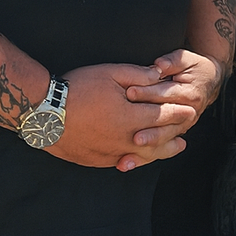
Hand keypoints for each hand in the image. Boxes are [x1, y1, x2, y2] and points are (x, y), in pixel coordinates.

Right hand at [45, 63, 197, 172]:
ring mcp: (111, 152)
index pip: (162, 115)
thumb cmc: (76, 89)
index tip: (192, 110)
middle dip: (176, 132)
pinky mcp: (98, 160)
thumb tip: (158, 75)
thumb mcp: (108, 74)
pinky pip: (125, 161)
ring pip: (145, 155)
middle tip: (189, 128)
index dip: (178, 112)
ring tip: (177, 147)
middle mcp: (124, 139)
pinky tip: (144, 155)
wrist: (44, 114)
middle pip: (158, 139)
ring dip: (163, 150)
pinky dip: (140, 159)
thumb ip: (137, 75)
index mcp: (130, 117)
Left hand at [123, 49, 225, 148]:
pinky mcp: (174, 134)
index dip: (148, 93)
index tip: (130, 92)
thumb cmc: (195, 68)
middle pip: (165, 123)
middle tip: (132, 134)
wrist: (210, 80)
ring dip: (145, 150)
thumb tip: (159, 65)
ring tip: (128, 155)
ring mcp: (182, 126)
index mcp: (190, 94)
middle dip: (148, 129)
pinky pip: (160, 148)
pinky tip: (128, 162)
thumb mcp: (185, 58)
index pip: (166, 95)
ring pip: (163, 140)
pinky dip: (143, 158)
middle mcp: (188, 113)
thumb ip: (171, 61)